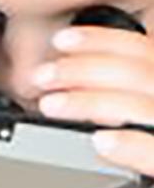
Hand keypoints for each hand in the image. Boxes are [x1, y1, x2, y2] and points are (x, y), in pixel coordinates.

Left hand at [33, 26, 153, 174]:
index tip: (61, 40)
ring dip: (89, 102)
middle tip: (43, 76)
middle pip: (137, 73)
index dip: (100, 41)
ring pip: (140, 107)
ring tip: (50, 104)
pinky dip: (130, 146)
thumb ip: (120, 87)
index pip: (141, 49)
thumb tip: (73, 75)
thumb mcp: (138, 98)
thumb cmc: (146, 128)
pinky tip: (101, 141)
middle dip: (82, 70)